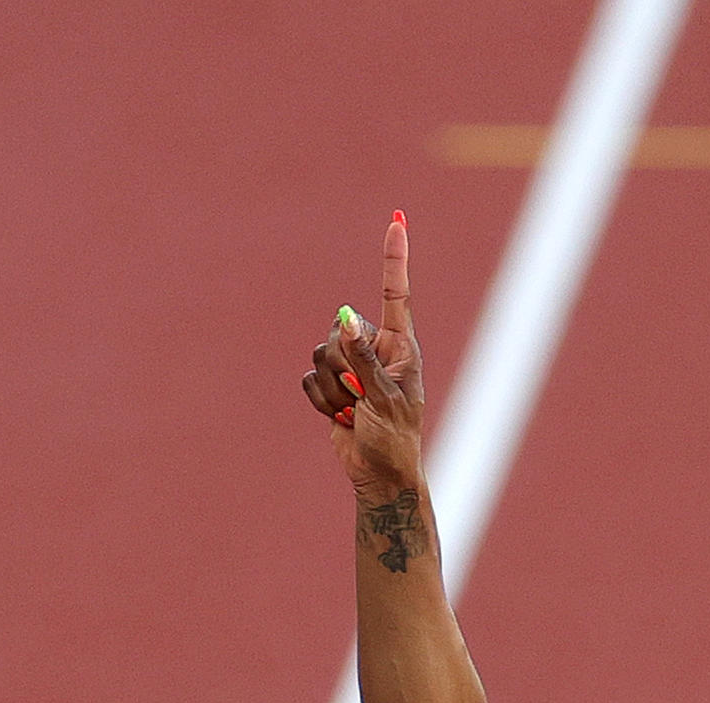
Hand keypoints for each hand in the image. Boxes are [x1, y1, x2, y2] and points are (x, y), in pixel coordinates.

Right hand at [302, 213, 430, 496]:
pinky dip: (321, 402)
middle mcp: (374, 349)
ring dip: (333, 389)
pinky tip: (341, 419)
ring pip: (320, 354)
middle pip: (340, 329)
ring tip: (355, 413)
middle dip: (342, 364)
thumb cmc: (395, 439)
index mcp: (400, 346)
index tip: (397, 221)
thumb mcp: (385, 398)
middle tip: (361, 396)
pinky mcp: (330, 386)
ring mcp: (350, 367)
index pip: (395, 293)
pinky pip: (309, 379)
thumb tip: (348, 320)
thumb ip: (365, 359)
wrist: (379, 475)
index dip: (394, 258)